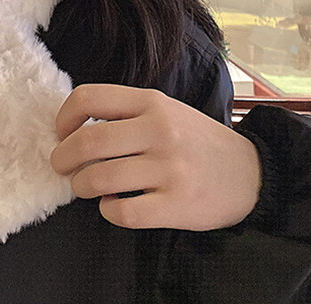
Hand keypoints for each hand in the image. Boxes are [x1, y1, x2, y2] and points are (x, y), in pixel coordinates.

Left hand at [50, 84, 260, 230]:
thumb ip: (124, 113)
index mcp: (151, 102)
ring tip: (85, 186)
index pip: (89, 97)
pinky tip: (112, 206)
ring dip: (81, 186)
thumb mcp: (164, 110)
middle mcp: (159, 130)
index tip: (61, 133)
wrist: (250, 173)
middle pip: (88, 142)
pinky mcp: (176, 204)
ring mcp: (168, 168)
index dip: (64, 117)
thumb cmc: (194, 140)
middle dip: (62, 157)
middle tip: (61, 166)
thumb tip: (71, 128)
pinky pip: (123, 212)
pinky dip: (107, 211)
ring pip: (99, 179)